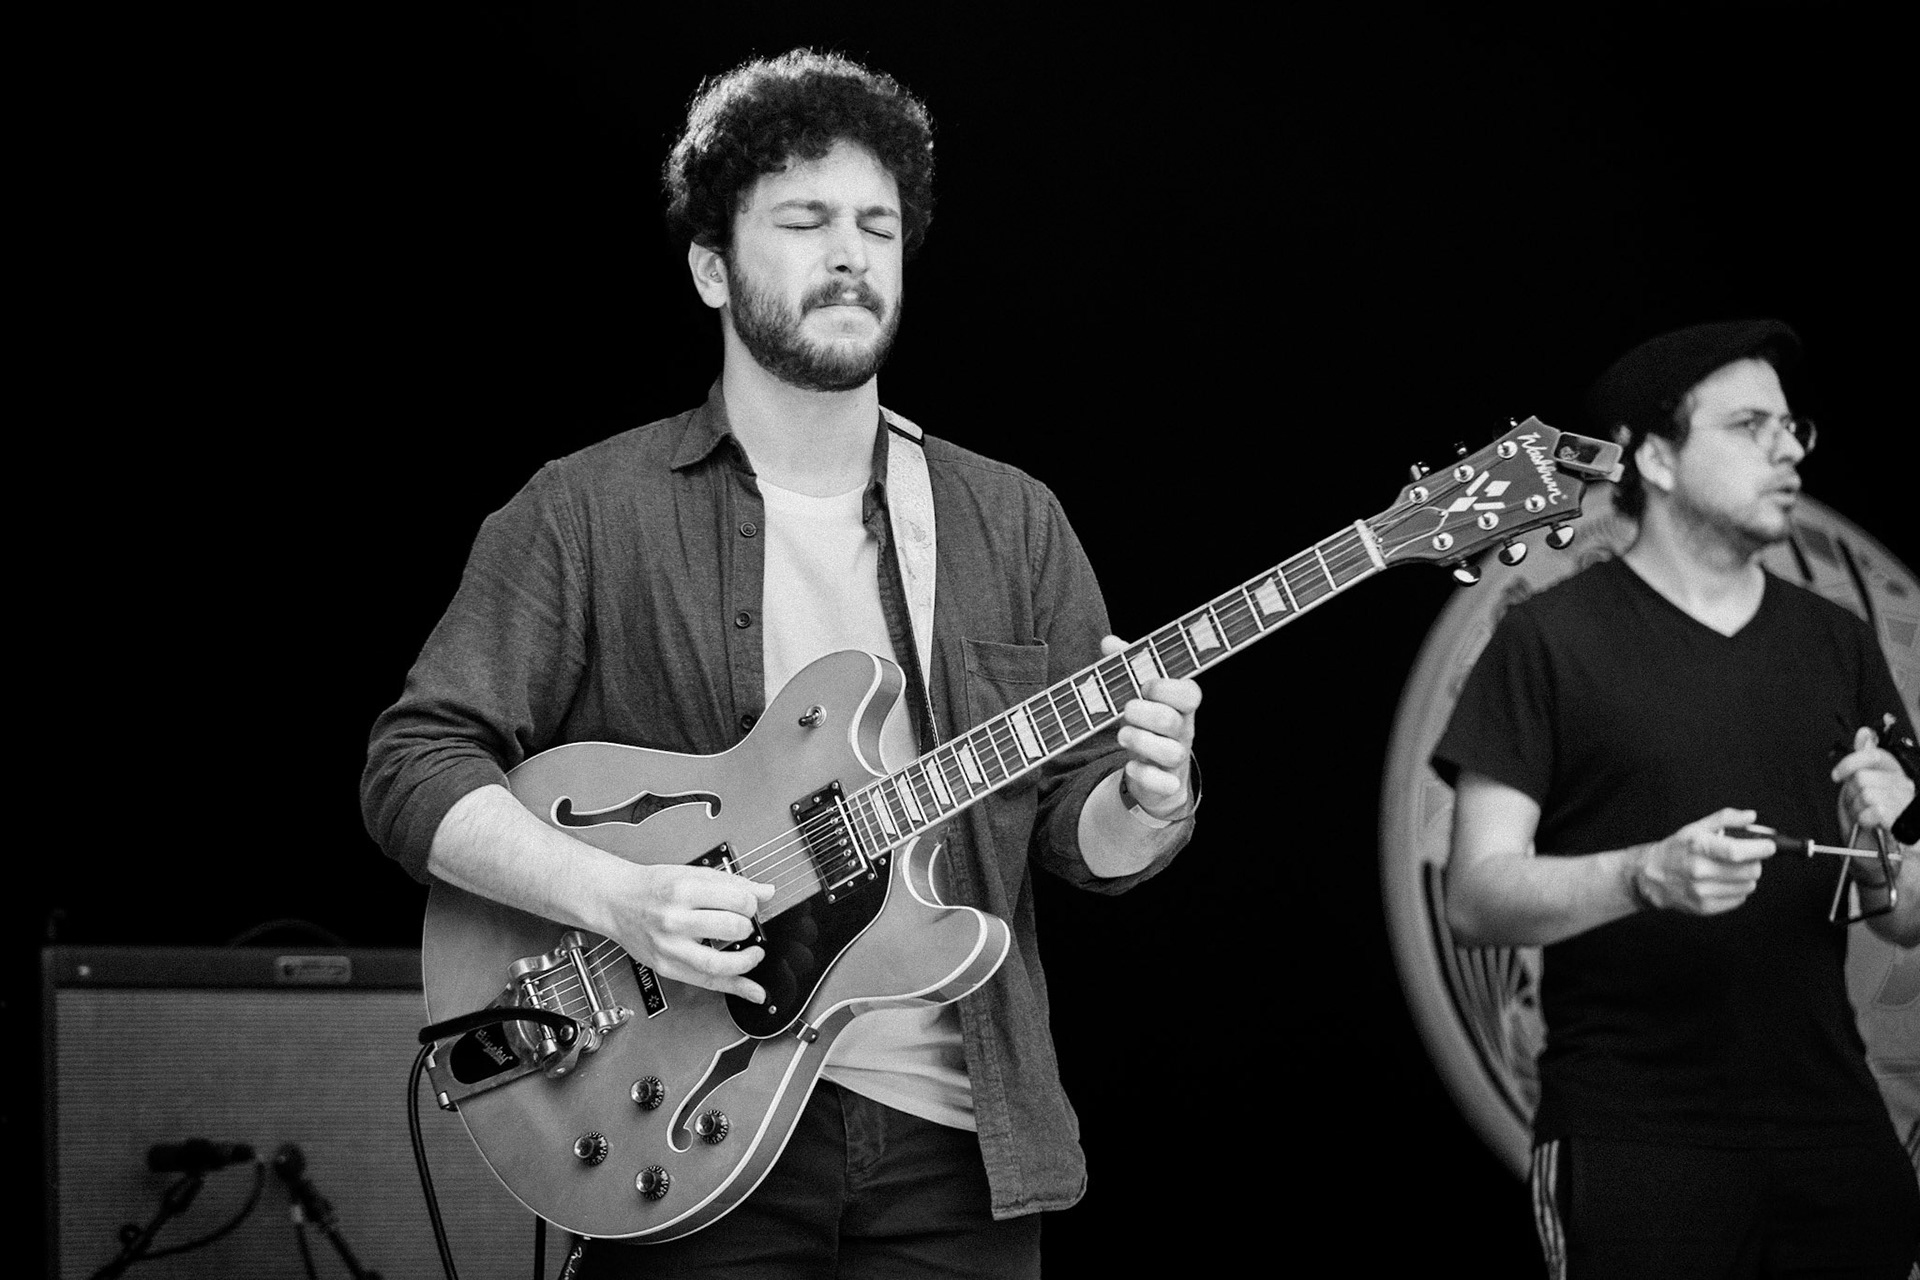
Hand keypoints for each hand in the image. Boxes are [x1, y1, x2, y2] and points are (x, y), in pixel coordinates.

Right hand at [604, 862, 775, 1002]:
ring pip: (719, 963)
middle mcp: (675, 920)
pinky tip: (752, 990)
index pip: (736, 899)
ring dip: (746, 961)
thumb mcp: (691, 873)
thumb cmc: (652, 887)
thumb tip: (765, 892)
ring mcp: (669, 947)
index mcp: (683, 890)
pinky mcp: (667, 967)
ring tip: (755, 954)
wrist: (616, 901)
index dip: (752, 904)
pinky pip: (706, 983)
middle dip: (748, 928)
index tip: (752, 906)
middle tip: (747, 925)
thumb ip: (731, 883)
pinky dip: (735, 988)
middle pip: (730, 929)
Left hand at [1101, 634, 1200, 819]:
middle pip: (1171, 720)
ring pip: (1170, 752)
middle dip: (1142, 713)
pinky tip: (1131, 766)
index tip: (1144, 686)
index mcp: (1180, 705)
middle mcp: (1183, 731)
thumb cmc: (1146, 723)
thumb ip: (1126, 667)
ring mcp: (1177, 758)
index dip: (1166, 687)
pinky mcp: (1168, 784)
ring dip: (1139, 741)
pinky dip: (1143, 775)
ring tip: (1123, 735)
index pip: (1189, 693)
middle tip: (1126, 711)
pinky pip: (1163, 783)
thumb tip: (1109, 642)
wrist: (1154, 772)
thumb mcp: (1137, 695)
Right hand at [1631, 807, 1774, 914]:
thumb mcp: (1695, 828)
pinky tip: (1723, 883)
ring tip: (1732, 871)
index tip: (1769, 846)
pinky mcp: (1705, 907)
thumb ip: (1725, 819)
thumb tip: (1750, 816)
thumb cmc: (1677, 850)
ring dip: (1746, 878)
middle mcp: (1699, 870)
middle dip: (1754, 862)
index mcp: (1698, 847)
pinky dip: (1736, 891)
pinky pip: (1738, 900)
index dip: (1759, 848)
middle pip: (1750, 871)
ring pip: (1748, 886)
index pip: (1737, 851)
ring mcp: (1702, 891)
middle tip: (1745, 858)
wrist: (1651, 875)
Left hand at [1832, 726, 1915, 838]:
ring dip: (1857, 809)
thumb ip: (1862, 762)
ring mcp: (1908, 803)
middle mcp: (1905, 786)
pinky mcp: (1906, 821)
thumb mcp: (1860, 789)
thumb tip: (1865, 733)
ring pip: (1867, 794)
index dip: (1851, 762)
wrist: (1881, 857)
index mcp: (1895, 775)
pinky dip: (1865, 819)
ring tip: (1864, 818)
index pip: (1875, 755)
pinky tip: (1870, 824)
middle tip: (1857, 808)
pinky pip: (1875, 810)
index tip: (1837, 776)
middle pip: (1863, 778)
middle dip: (1851, 795)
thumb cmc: (1871, 823)